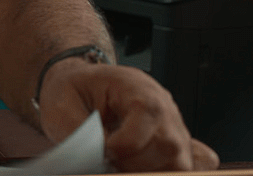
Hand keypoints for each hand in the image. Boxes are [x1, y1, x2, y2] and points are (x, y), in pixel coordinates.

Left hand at [36, 59, 218, 171]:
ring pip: (180, 164)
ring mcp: (175, 129)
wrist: (81, 86)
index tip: (101, 151)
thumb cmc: (73, 92)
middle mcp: (165, 108)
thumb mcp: (61, 106)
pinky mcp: (176, 147)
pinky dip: (167, 173)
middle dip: (134, 163)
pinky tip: (139, 169)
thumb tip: (98, 159)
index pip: (147, 117)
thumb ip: (79, 134)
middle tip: (108, 162)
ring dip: (148, 172)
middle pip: (170, 147)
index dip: (122, 145)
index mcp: (138, 88)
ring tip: (119, 166)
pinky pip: (191, 166)